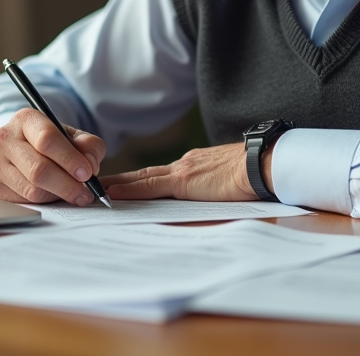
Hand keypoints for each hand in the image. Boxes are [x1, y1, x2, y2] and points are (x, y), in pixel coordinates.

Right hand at [0, 108, 106, 205]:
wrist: (23, 148)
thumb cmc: (51, 141)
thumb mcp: (73, 136)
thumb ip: (88, 145)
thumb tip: (90, 165)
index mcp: (25, 119)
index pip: (47, 139)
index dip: (69, 159)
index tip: (87, 173)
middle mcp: (4, 138)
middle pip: (39, 169)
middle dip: (68, 185)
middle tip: (86, 193)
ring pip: (32, 189)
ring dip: (58, 195)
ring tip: (74, 193)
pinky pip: (25, 201)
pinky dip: (45, 201)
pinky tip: (54, 194)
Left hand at [102, 142, 268, 201]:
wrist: (263, 164)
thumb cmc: (254, 173)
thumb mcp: (230, 180)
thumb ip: (216, 186)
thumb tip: (214, 195)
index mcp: (195, 166)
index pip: (161, 175)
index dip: (141, 180)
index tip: (123, 185)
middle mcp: (185, 164)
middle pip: (146, 175)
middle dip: (121, 181)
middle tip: (97, 185)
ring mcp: (182, 171)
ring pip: (143, 179)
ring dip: (119, 185)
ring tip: (97, 190)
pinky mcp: (183, 181)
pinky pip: (150, 187)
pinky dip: (130, 190)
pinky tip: (113, 194)